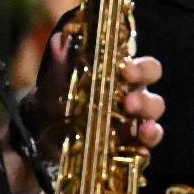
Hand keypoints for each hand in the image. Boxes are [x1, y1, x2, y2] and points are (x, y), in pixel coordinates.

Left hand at [28, 33, 164, 162]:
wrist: (39, 132)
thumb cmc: (54, 100)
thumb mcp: (54, 83)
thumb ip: (60, 65)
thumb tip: (59, 41)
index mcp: (121, 79)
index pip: (146, 69)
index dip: (142, 69)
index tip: (126, 71)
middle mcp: (132, 101)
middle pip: (154, 99)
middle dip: (145, 101)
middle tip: (129, 104)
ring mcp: (131, 127)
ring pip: (152, 123)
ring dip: (150, 126)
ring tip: (141, 129)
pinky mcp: (125, 149)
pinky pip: (142, 149)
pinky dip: (143, 150)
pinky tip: (139, 152)